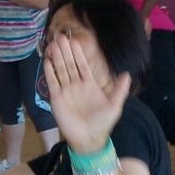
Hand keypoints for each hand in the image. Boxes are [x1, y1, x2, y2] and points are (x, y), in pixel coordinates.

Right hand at [46, 33, 129, 151]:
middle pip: (70, 64)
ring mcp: (66, 90)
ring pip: (61, 69)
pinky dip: (49, 71)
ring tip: (53, 43)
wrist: (89, 139)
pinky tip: (47, 60)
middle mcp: (76, 85)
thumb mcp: (115, 105)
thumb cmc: (103, 123)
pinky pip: (52, 82)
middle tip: (61, 35)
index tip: (75, 41)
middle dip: (65, 50)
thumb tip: (127, 74)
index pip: (83, 65)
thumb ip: (120, 89)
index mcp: (90, 84)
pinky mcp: (57, 98)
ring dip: (57, 56)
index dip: (79, 53)